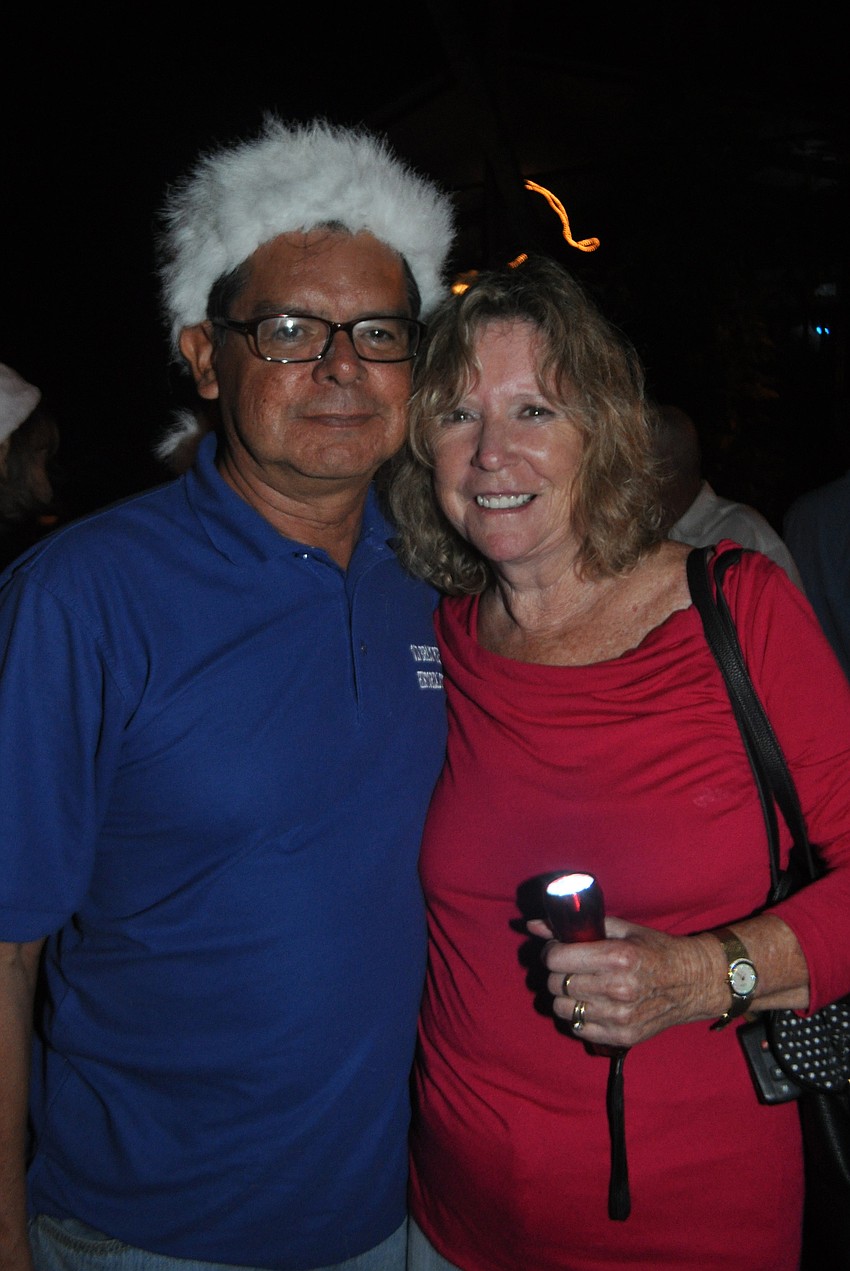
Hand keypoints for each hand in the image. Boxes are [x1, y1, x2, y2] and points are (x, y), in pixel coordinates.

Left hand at [526, 915, 718, 1047]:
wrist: (692, 982)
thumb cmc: (655, 950)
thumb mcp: (622, 929)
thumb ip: (577, 926)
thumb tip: (533, 925)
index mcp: (617, 957)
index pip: (557, 959)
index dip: (551, 952)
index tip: (557, 949)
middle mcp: (618, 989)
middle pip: (556, 984)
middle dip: (556, 973)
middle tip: (568, 967)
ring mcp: (620, 1017)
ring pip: (562, 1008)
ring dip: (564, 996)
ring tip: (579, 986)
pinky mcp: (623, 1036)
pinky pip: (578, 1028)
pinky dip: (578, 1015)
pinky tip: (591, 1003)